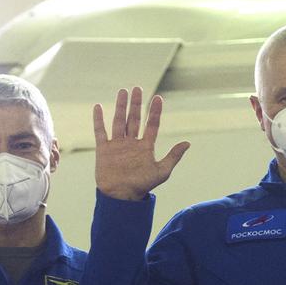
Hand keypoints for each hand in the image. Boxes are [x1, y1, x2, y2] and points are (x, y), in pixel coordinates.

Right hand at [93, 86, 190, 200]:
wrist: (121, 196)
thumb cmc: (142, 186)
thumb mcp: (162, 171)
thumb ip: (173, 156)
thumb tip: (187, 143)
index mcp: (146, 147)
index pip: (152, 125)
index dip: (155, 112)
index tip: (158, 98)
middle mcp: (132, 143)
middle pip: (135, 119)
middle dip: (136, 104)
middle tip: (137, 88)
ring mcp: (117, 144)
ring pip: (119, 121)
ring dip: (121, 106)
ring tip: (123, 91)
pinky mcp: (104, 149)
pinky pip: (100, 131)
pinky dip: (98, 120)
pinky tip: (97, 107)